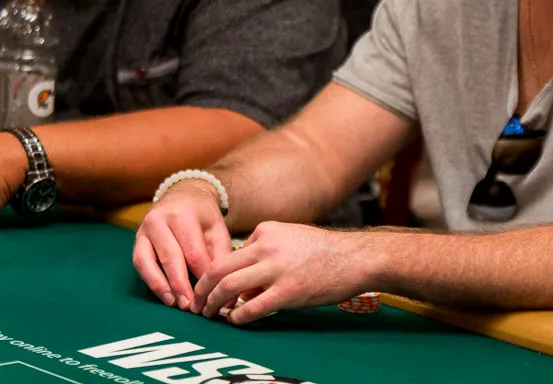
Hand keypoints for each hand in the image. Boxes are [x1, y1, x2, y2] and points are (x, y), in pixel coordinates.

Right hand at [133, 179, 231, 311]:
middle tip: (191, 307)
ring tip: (175, 304)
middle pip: (171, 258)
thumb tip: (227, 288)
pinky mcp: (137, 239)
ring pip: (149, 262)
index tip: (211, 296)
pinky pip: (140, 263)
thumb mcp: (217, 229)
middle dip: (181, 285)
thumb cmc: (203, 216)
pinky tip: (165, 296)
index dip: (202, 277)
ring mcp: (145, 229)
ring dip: (162, 286)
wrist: (183, 194)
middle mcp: (160, 220)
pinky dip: (151, 281)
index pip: (194, 252)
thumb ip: (221, 256)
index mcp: (184, 215)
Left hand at [191, 221, 372, 324]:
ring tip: (208, 314)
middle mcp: (266, 246)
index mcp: (266, 230)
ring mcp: (276, 269)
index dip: (217, 274)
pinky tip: (235, 321)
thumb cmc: (325, 252)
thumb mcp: (291, 240)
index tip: (212, 289)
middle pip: (218, 269)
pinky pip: (250, 308)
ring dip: (212, 304)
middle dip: (201, 289)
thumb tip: (244, 285)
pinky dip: (237, 318)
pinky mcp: (287, 292)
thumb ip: (265, 255)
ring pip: (227, 288)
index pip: (230, 253)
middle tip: (195, 303)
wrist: (356, 258)